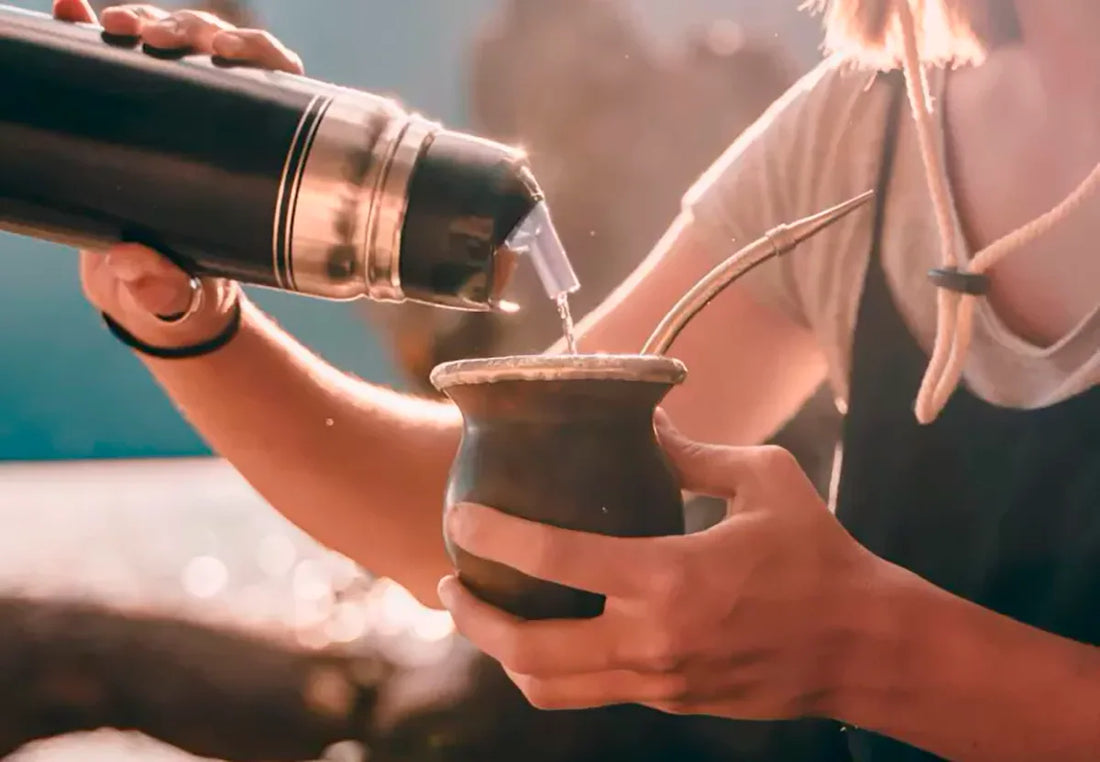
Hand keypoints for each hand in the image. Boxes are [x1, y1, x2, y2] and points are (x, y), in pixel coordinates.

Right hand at [51, 0, 303, 348]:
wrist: (144, 298)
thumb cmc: (177, 295)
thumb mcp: (170, 297)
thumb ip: (160, 289)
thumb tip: (135, 264)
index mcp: (256, 157)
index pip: (277, 85)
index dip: (260, 55)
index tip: (226, 51)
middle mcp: (223, 124)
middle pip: (222, 51)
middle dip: (192, 29)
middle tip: (154, 35)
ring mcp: (176, 113)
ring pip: (171, 45)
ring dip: (144, 21)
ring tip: (110, 22)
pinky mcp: (129, 112)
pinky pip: (114, 60)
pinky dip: (90, 30)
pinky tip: (72, 12)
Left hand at [438, 413, 880, 720]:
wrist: (863, 647)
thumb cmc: (819, 558)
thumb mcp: (764, 481)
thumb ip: (694, 455)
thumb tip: (648, 425)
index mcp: (669, 577)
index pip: (554, 558)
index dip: (495, 535)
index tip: (462, 518)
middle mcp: (652, 639)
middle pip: (528, 650)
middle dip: (474, 619)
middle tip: (451, 584)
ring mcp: (657, 680)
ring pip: (549, 687)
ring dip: (503, 655)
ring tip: (484, 616)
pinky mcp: (670, 700)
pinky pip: (591, 692)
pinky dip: (553, 668)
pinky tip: (549, 633)